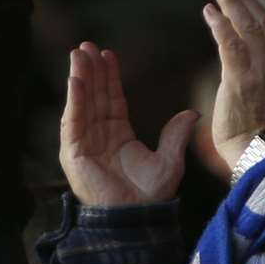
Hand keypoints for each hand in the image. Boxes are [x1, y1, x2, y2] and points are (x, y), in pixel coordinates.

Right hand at [59, 43, 198, 206]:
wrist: (136, 218)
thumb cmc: (150, 195)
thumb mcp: (169, 161)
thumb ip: (176, 135)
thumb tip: (192, 112)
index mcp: (118, 136)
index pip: (111, 99)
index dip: (110, 77)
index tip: (108, 53)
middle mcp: (98, 136)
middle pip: (94, 96)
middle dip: (90, 70)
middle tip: (87, 45)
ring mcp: (83, 144)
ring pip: (81, 104)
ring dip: (79, 78)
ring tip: (78, 54)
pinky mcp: (73, 153)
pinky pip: (72, 122)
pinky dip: (73, 101)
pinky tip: (75, 80)